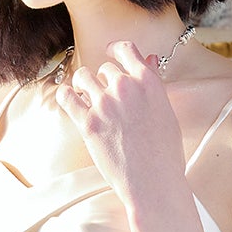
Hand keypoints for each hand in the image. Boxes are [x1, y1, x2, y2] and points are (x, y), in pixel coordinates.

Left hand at [54, 40, 183, 207]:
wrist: (153, 182)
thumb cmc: (164, 153)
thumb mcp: (166, 113)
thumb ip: (154, 84)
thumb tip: (149, 59)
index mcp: (148, 82)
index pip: (126, 51)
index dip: (115, 49)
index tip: (110, 52)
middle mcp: (126, 88)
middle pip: (105, 69)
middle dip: (103, 80)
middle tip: (105, 96)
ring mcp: (105, 104)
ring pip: (83, 77)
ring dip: (83, 85)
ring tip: (85, 96)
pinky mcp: (88, 122)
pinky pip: (66, 97)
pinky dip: (64, 95)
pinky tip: (67, 99)